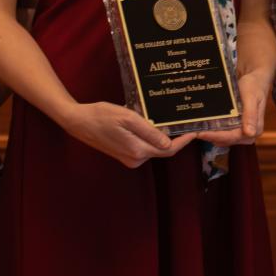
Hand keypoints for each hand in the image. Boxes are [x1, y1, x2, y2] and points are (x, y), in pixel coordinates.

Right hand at [62, 101, 193, 167]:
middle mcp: (135, 159)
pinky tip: (154, 124)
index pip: (169, 149)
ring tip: (172, 120)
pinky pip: (144, 146)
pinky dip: (152, 137)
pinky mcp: (124, 154)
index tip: (196, 130)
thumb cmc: (101, 115)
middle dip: (176, 137)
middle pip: (163, 150)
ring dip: (163, 136)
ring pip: (154, 147)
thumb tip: (168, 143)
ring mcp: (129, 158)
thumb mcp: (128, 118)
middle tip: (186, 121)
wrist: (78, 121)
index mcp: (137, 151)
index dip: (184, 140)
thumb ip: (149, 132)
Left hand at [196, 68, 273, 146]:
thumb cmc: (254, 86)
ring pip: (223, 138)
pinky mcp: (235, 127)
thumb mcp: (252, 97)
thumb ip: (251, 115)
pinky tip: (202, 124)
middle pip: (226, 140)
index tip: (200, 133)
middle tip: (192, 131)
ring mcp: (241, 131)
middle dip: (210, 136)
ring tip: (194, 128)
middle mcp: (248, 133)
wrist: (255, 78)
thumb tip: (250, 133)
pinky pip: (222, 132)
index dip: (216, 136)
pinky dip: (213, 130)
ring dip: (210, 134)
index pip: (233, 137)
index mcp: (255, 129)